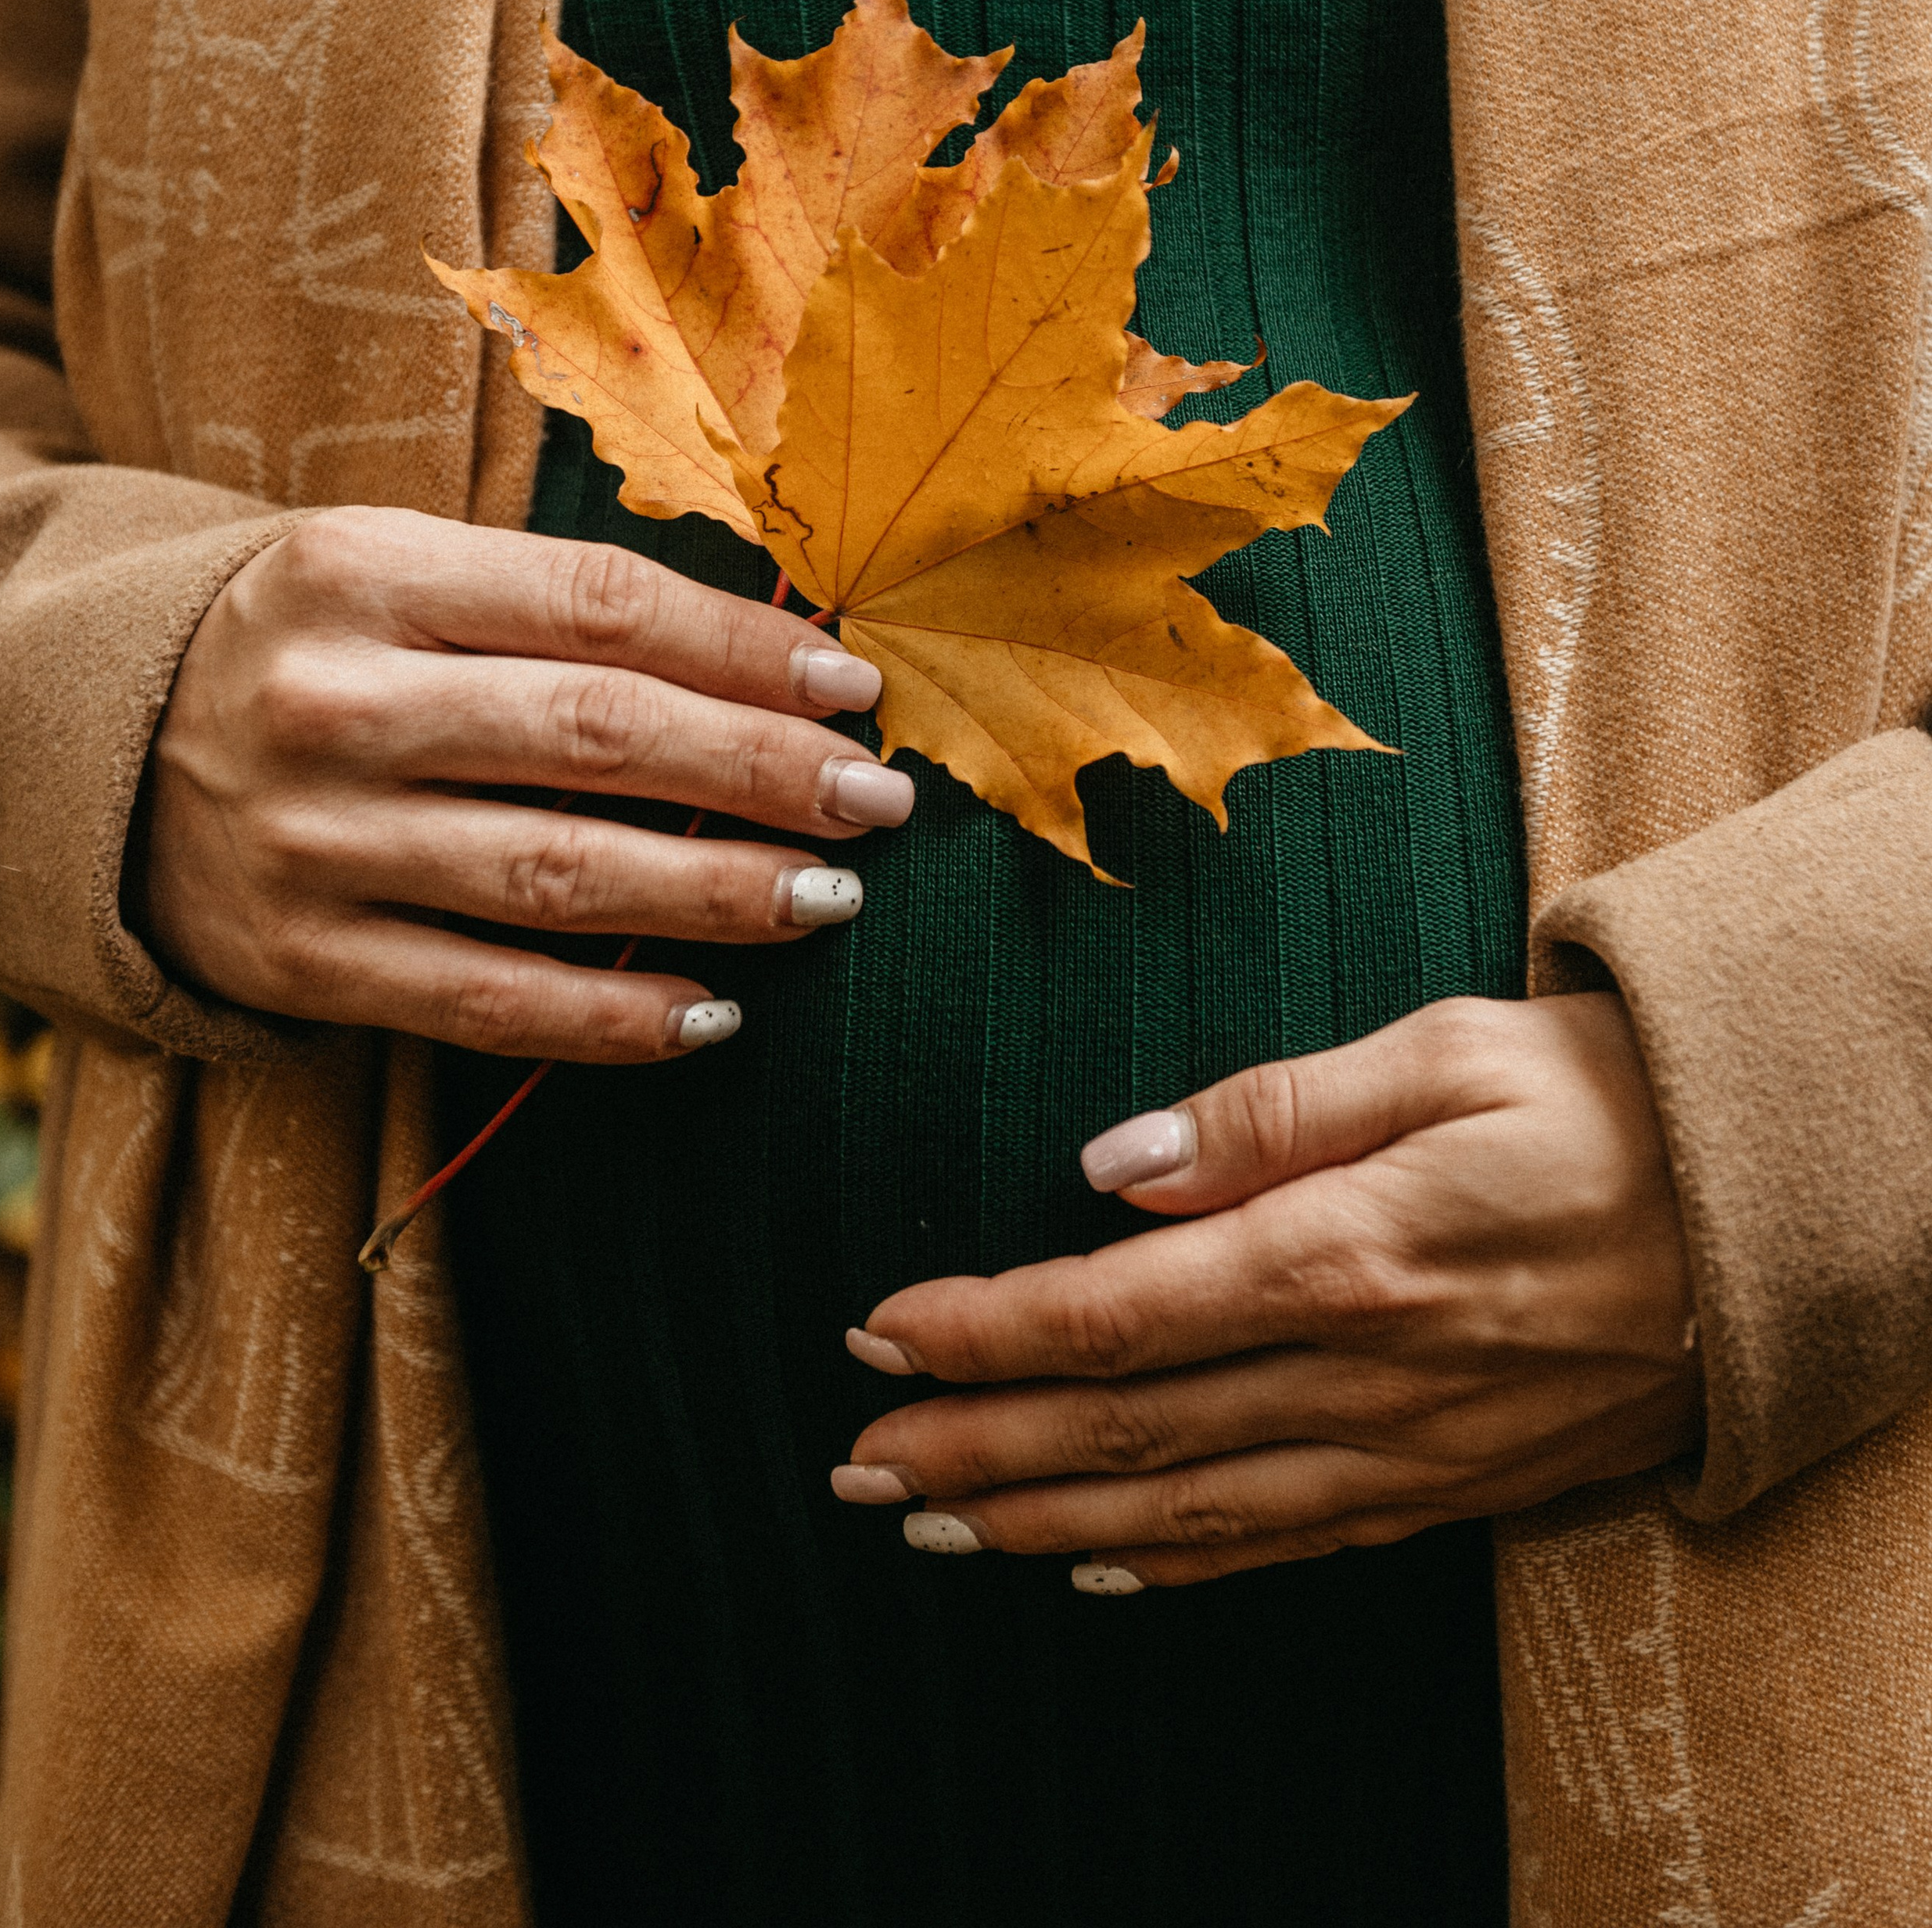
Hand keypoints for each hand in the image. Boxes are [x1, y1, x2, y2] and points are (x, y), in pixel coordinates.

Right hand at [143, 506, 910, 1063]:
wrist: (102, 749)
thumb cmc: (317, 644)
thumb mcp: (403, 573)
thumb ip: (557, 603)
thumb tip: (777, 661)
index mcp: (365, 571)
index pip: (600, 608)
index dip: (743, 652)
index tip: (853, 691)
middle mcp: (330, 702)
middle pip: (595, 738)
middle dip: (758, 773)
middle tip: (874, 800)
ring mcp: (308, 841)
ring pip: (555, 878)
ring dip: (713, 895)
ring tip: (828, 898)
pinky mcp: (296, 960)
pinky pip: (483, 1001)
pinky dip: (609, 1017)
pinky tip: (713, 1010)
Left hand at [833, 993, 1700, 1586]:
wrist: (1766, 1209)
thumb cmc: (1595, 1096)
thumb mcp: (1441, 1050)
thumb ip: (1270, 1110)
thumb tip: (1114, 1161)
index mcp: (1345, 1250)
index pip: (1117, 1313)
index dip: (984, 1332)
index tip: (878, 1329)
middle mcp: (1364, 1374)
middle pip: (1126, 1432)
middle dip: (974, 1448)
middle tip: (855, 1463)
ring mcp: (1408, 1448)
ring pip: (1190, 1511)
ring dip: (1045, 1524)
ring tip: (932, 1524)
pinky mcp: (1451, 1484)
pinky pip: (1286, 1546)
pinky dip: (1178, 1567)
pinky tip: (1098, 1572)